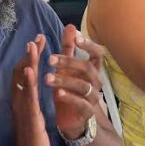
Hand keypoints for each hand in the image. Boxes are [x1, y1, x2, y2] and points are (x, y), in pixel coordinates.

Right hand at [12, 34, 51, 145]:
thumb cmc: (32, 136)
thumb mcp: (33, 113)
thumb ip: (32, 97)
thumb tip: (33, 82)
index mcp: (21, 98)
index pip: (24, 72)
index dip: (30, 55)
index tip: (38, 41)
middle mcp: (18, 100)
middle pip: (21, 72)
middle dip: (30, 53)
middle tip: (38, 37)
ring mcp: (22, 107)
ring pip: (23, 81)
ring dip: (28, 61)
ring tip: (33, 45)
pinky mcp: (28, 116)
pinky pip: (27, 96)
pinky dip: (28, 81)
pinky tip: (30, 69)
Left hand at [48, 25, 103, 139]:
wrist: (74, 119)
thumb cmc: (71, 89)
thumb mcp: (68, 67)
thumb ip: (69, 47)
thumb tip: (71, 26)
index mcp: (92, 69)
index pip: (98, 54)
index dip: (89, 45)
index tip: (76, 38)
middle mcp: (95, 82)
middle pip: (88, 68)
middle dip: (69, 62)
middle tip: (50, 59)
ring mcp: (93, 97)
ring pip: (83, 86)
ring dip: (64, 80)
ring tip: (47, 78)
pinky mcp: (87, 112)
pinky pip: (81, 104)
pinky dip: (70, 98)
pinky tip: (57, 94)